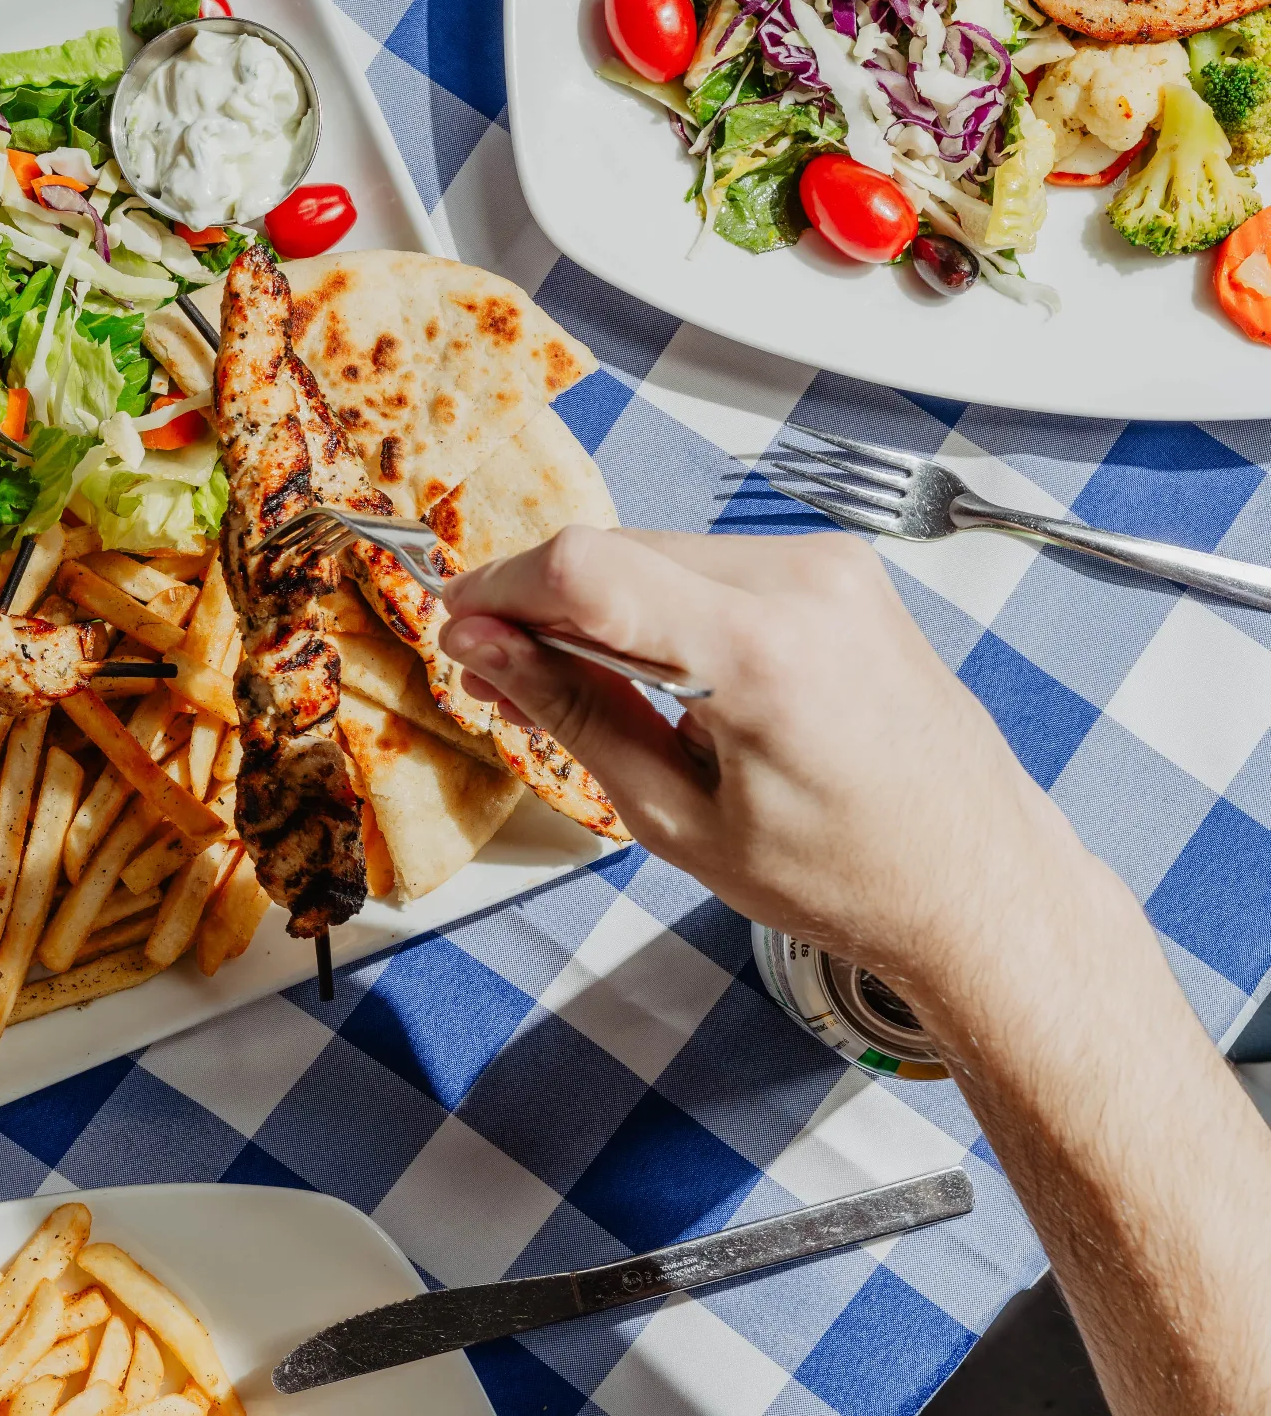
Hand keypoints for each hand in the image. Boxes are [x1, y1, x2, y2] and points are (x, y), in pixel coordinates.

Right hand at [435, 529, 1095, 988]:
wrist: (975, 881)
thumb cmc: (847, 874)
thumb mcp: (676, 818)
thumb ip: (571, 712)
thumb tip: (486, 647)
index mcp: (764, 654)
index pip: (587, 569)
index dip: (499, 590)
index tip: (457, 624)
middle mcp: (804, 585)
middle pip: (613, 550)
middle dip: (541, 603)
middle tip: (500, 671)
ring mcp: (829, 567)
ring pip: (655, 550)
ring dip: (600, 605)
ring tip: (589, 689)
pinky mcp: (837, 569)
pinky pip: (708, 562)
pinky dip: (660, 603)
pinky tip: (657, 669)